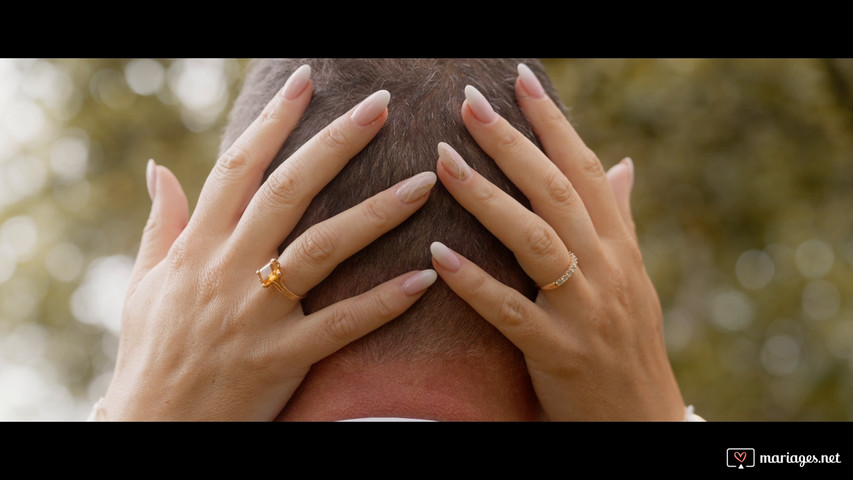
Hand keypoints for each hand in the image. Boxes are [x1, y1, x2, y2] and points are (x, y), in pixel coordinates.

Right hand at [98, 66, 437, 420]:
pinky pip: (341, 325)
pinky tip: (425, 277)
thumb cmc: (151, 354)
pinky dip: (383, 302)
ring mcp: (256, 315)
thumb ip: (161, 224)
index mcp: (197, 247)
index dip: (274, 120)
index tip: (305, 81)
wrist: (152, 429)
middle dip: (336, 143)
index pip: (239, 167)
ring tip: (427, 180)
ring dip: (377, 211)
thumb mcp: (145, 284)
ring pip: (323, 249)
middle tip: (382, 104)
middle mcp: (226, 270)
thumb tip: (161, 170)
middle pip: (288, 191)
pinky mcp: (282, 359)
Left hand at [429, 65, 684, 420]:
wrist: (643, 418)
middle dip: (510, 144)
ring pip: (534, 241)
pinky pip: (512, 313)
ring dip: (485, 198)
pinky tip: (437, 257)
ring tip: (442, 163)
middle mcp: (608, 269)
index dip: (552, 122)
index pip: (584, 169)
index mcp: (620, 245)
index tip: (520, 79)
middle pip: (555, 193)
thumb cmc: (628, 342)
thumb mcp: (631, 276)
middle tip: (468, 103)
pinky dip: (475, 283)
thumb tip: (620, 165)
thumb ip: (618, 219)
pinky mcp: (558, 352)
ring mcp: (585, 312)